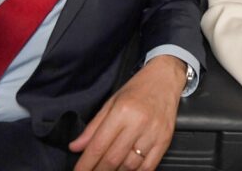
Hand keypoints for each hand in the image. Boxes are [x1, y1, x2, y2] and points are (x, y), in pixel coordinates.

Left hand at [69, 55, 185, 169]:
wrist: (165, 79)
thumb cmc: (138, 89)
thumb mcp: (111, 102)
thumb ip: (93, 127)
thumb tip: (76, 147)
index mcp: (122, 111)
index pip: (99, 145)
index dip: (86, 164)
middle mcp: (138, 123)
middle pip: (113, 158)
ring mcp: (153, 133)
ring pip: (130, 166)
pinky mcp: (165, 140)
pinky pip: (149, 166)